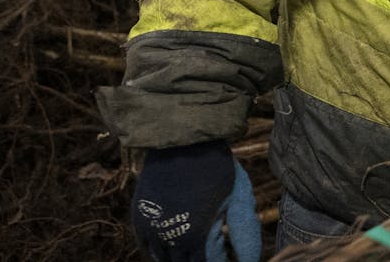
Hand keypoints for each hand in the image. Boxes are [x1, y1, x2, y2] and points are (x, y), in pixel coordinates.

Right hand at [132, 140, 260, 261]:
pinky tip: (177, 240)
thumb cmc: (216, 167)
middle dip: (199, 259)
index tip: (228, 254)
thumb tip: (250, 261)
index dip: (221, 261)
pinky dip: (161, 249)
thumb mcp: (238, 198)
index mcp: (195, 237)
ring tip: (198, 243)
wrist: (182, 139)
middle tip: (215, 247)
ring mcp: (150, 229)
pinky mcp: (138, 218)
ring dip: (180, 257)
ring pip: (163, 260)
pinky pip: (147, 247)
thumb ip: (244, 234)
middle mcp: (168, 238)